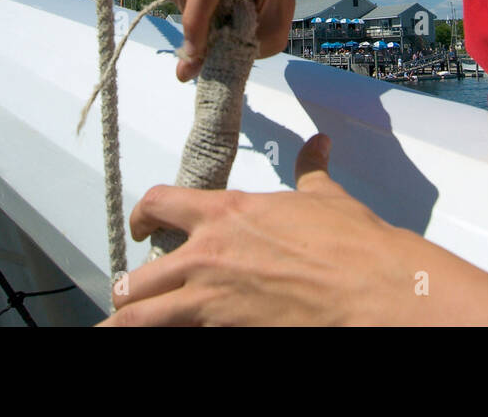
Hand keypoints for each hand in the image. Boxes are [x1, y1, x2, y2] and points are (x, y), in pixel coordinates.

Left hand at [97, 134, 487, 326]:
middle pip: (137, 276)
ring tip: (116, 329)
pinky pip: (173, 339)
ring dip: (126, 323)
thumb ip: (311, 171)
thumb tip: (317, 145)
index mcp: (225, 214)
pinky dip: (162, 340)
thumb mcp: (326, 198)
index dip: (143, 214)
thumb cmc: (352, 244)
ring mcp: (209, 300)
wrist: (372, 288)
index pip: (160, 203)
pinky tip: (161, 341)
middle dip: (128, 290)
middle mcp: (206, 256)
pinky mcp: (222, 332)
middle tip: (129, 296)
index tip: (142, 225)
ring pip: (139, 318)